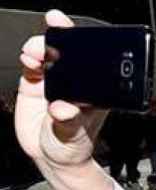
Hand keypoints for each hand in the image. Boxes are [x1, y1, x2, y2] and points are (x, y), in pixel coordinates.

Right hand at [16, 10, 108, 171]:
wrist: (51, 157)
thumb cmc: (72, 147)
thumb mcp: (74, 135)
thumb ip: (69, 121)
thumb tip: (64, 108)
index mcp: (94, 90)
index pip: (92, 61)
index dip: (84, 43)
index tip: (78, 34)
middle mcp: (75, 82)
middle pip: (69, 52)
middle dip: (59, 38)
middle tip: (52, 32)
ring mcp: (54, 82)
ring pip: (48, 55)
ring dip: (40, 48)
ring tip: (36, 53)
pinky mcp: (35, 84)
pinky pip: (32, 65)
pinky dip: (28, 59)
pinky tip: (28, 59)